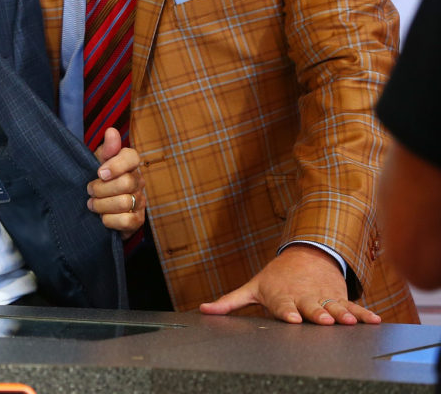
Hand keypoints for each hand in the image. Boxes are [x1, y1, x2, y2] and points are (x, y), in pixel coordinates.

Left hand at [87, 127, 144, 236]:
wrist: (96, 209)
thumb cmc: (97, 182)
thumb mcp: (96, 163)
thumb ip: (106, 150)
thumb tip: (111, 131)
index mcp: (128, 164)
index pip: (132, 157)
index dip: (115, 165)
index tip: (99, 173)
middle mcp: (138, 181)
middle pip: (125, 182)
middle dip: (101, 188)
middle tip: (89, 190)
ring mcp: (140, 201)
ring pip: (124, 202)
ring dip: (102, 205)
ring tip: (92, 204)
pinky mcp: (138, 220)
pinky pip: (127, 221)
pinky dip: (110, 220)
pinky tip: (102, 217)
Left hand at [199, 244, 380, 324]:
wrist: (305, 256)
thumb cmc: (275, 278)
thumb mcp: (252, 288)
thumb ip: (229, 302)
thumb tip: (203, 309)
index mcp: (281, 296)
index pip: (283, 306)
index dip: (287, 312)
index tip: (291, 318)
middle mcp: (303, 298)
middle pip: (310, 307)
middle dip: (316, 313)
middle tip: (323, 320)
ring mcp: (322, 298)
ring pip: (333, 308)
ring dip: (342, 314)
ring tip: (348, 321)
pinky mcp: (338, 298)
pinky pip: (352, 307)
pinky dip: (364, 313)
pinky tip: (375, 321)